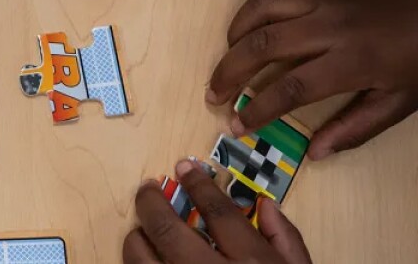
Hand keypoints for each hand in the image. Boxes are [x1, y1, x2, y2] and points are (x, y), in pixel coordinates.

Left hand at [124, 159, 310, 262]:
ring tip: (140, 230)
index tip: (184, 168)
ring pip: (140, 259)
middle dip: (151, 203)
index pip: (217, 211)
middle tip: (146, 188)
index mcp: (250, 263)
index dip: (197, 184)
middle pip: (167, 229)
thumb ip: (286, 240)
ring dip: (136, 239)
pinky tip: (143, 262)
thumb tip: (264, 203)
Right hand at [207, 0, 417, 158]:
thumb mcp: (401, 102)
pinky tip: (250, 21)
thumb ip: (356, 127)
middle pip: (263, 45)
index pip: (291, 88)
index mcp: (352, 61)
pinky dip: (256, 1)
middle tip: (213, 93)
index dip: (258, 110)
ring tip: (226, 55)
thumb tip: (315, 152)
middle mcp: (331, 26)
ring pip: (263, 9)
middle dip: (229, 72)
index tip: (238, 126)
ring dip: (236, 33)